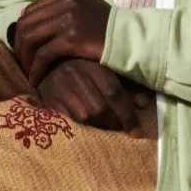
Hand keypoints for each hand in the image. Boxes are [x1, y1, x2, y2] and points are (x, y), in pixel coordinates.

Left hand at [13, 0, 112, 85]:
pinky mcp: (72, 37)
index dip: (22, 29)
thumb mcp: (84, 10)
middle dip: (19, 45)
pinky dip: (36, 68)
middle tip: (20, 62)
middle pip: (27, 23)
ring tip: (27, 71)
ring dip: (25, 58)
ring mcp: (68, 18)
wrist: (132, 40)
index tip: (22, 46)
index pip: (32, 9)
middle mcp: (66, 1)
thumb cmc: (108, 29)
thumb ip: (59, 11)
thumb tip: (26, 17)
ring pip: (31, 38)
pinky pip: (43, 54)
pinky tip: (36, 78)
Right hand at [37, 61, 155, 137]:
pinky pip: (67, 120)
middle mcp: (75, 74)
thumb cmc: (84, 63)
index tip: (137, 132)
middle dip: (113, 123)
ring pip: (83, 116)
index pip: (114, 93)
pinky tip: (87, 127)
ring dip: (98, 128)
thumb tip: (142, 103)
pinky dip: (80, 127)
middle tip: (120, 129)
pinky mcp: (47, 98)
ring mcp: (59, 86)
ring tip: (105, 128)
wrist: (48, 58)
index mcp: (93, 64)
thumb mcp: (106, 67)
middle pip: (99, 108)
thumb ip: (127, 84)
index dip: (128, 115)